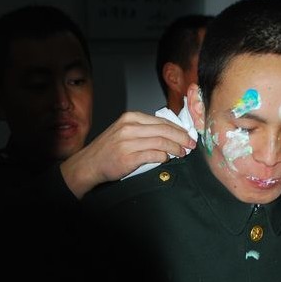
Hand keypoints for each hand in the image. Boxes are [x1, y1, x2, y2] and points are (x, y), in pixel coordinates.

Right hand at [60, 111, 196, 197]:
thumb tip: (170, 133)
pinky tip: (167, 159)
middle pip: (164, 130)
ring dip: (176, 149)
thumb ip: (144, 130)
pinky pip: (153, 155)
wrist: (89, 164)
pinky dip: (164, 157)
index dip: (178, 129)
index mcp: (131, 118)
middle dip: (182, 138)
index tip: (188, 135)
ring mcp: (128, 142)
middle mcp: (130, 127)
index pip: (162, 121)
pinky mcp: (129, 157)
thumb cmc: (109, 149)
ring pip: (161, 142)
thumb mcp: (125, 131)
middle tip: (191, 144)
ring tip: (182, 153)